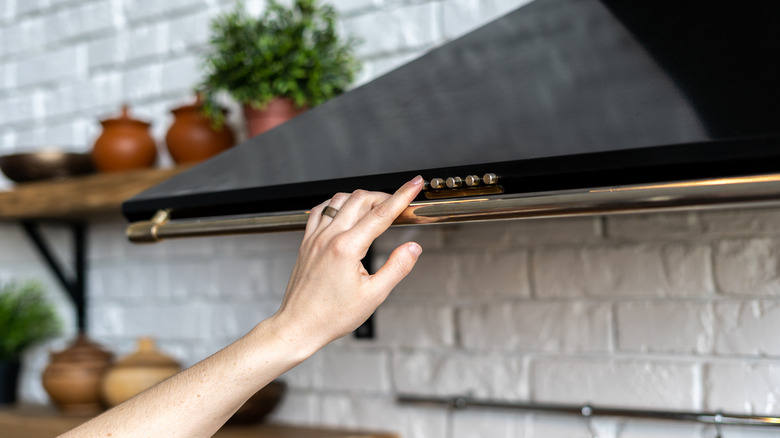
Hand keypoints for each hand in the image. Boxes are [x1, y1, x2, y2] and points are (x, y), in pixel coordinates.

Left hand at [271, 176, 423, 350]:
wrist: (299, 326)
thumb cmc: (331, 316)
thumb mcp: (373, 296)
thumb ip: (397, 268)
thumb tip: (413, 248)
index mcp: (346, 249)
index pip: (381, 213)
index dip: (402, 196)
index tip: (414, 184)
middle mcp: (328, 237)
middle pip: (360, 199)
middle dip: (384, 196)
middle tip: (400, 203)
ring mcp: (314, 237)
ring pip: (340, 200)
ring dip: (361, 198)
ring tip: (376, 208)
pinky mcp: (306, 241)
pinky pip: (321, 210)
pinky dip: (337, 204)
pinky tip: (345, 211)